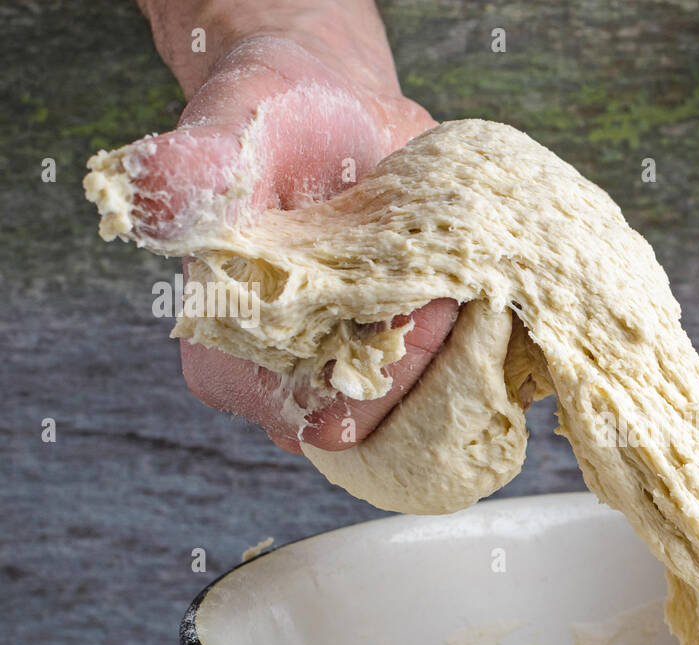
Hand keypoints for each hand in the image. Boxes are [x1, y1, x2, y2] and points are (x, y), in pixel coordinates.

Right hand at [123, 5, 455, 451]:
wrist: (331, 113)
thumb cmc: (271, 118)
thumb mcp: (230, 130)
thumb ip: (197, 170)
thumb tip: (153, 198)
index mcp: (227, 359)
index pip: (312, 409)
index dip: (381, 370)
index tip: (433, 308)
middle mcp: (290, 389)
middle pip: (378, 427)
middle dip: (436, 373)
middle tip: (476, 304)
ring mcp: (351, 386)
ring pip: (423, 417)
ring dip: (467, 368)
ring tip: (489, 303)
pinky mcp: (402, 372)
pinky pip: (454, 392)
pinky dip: (483, 356)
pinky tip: (495, 307)